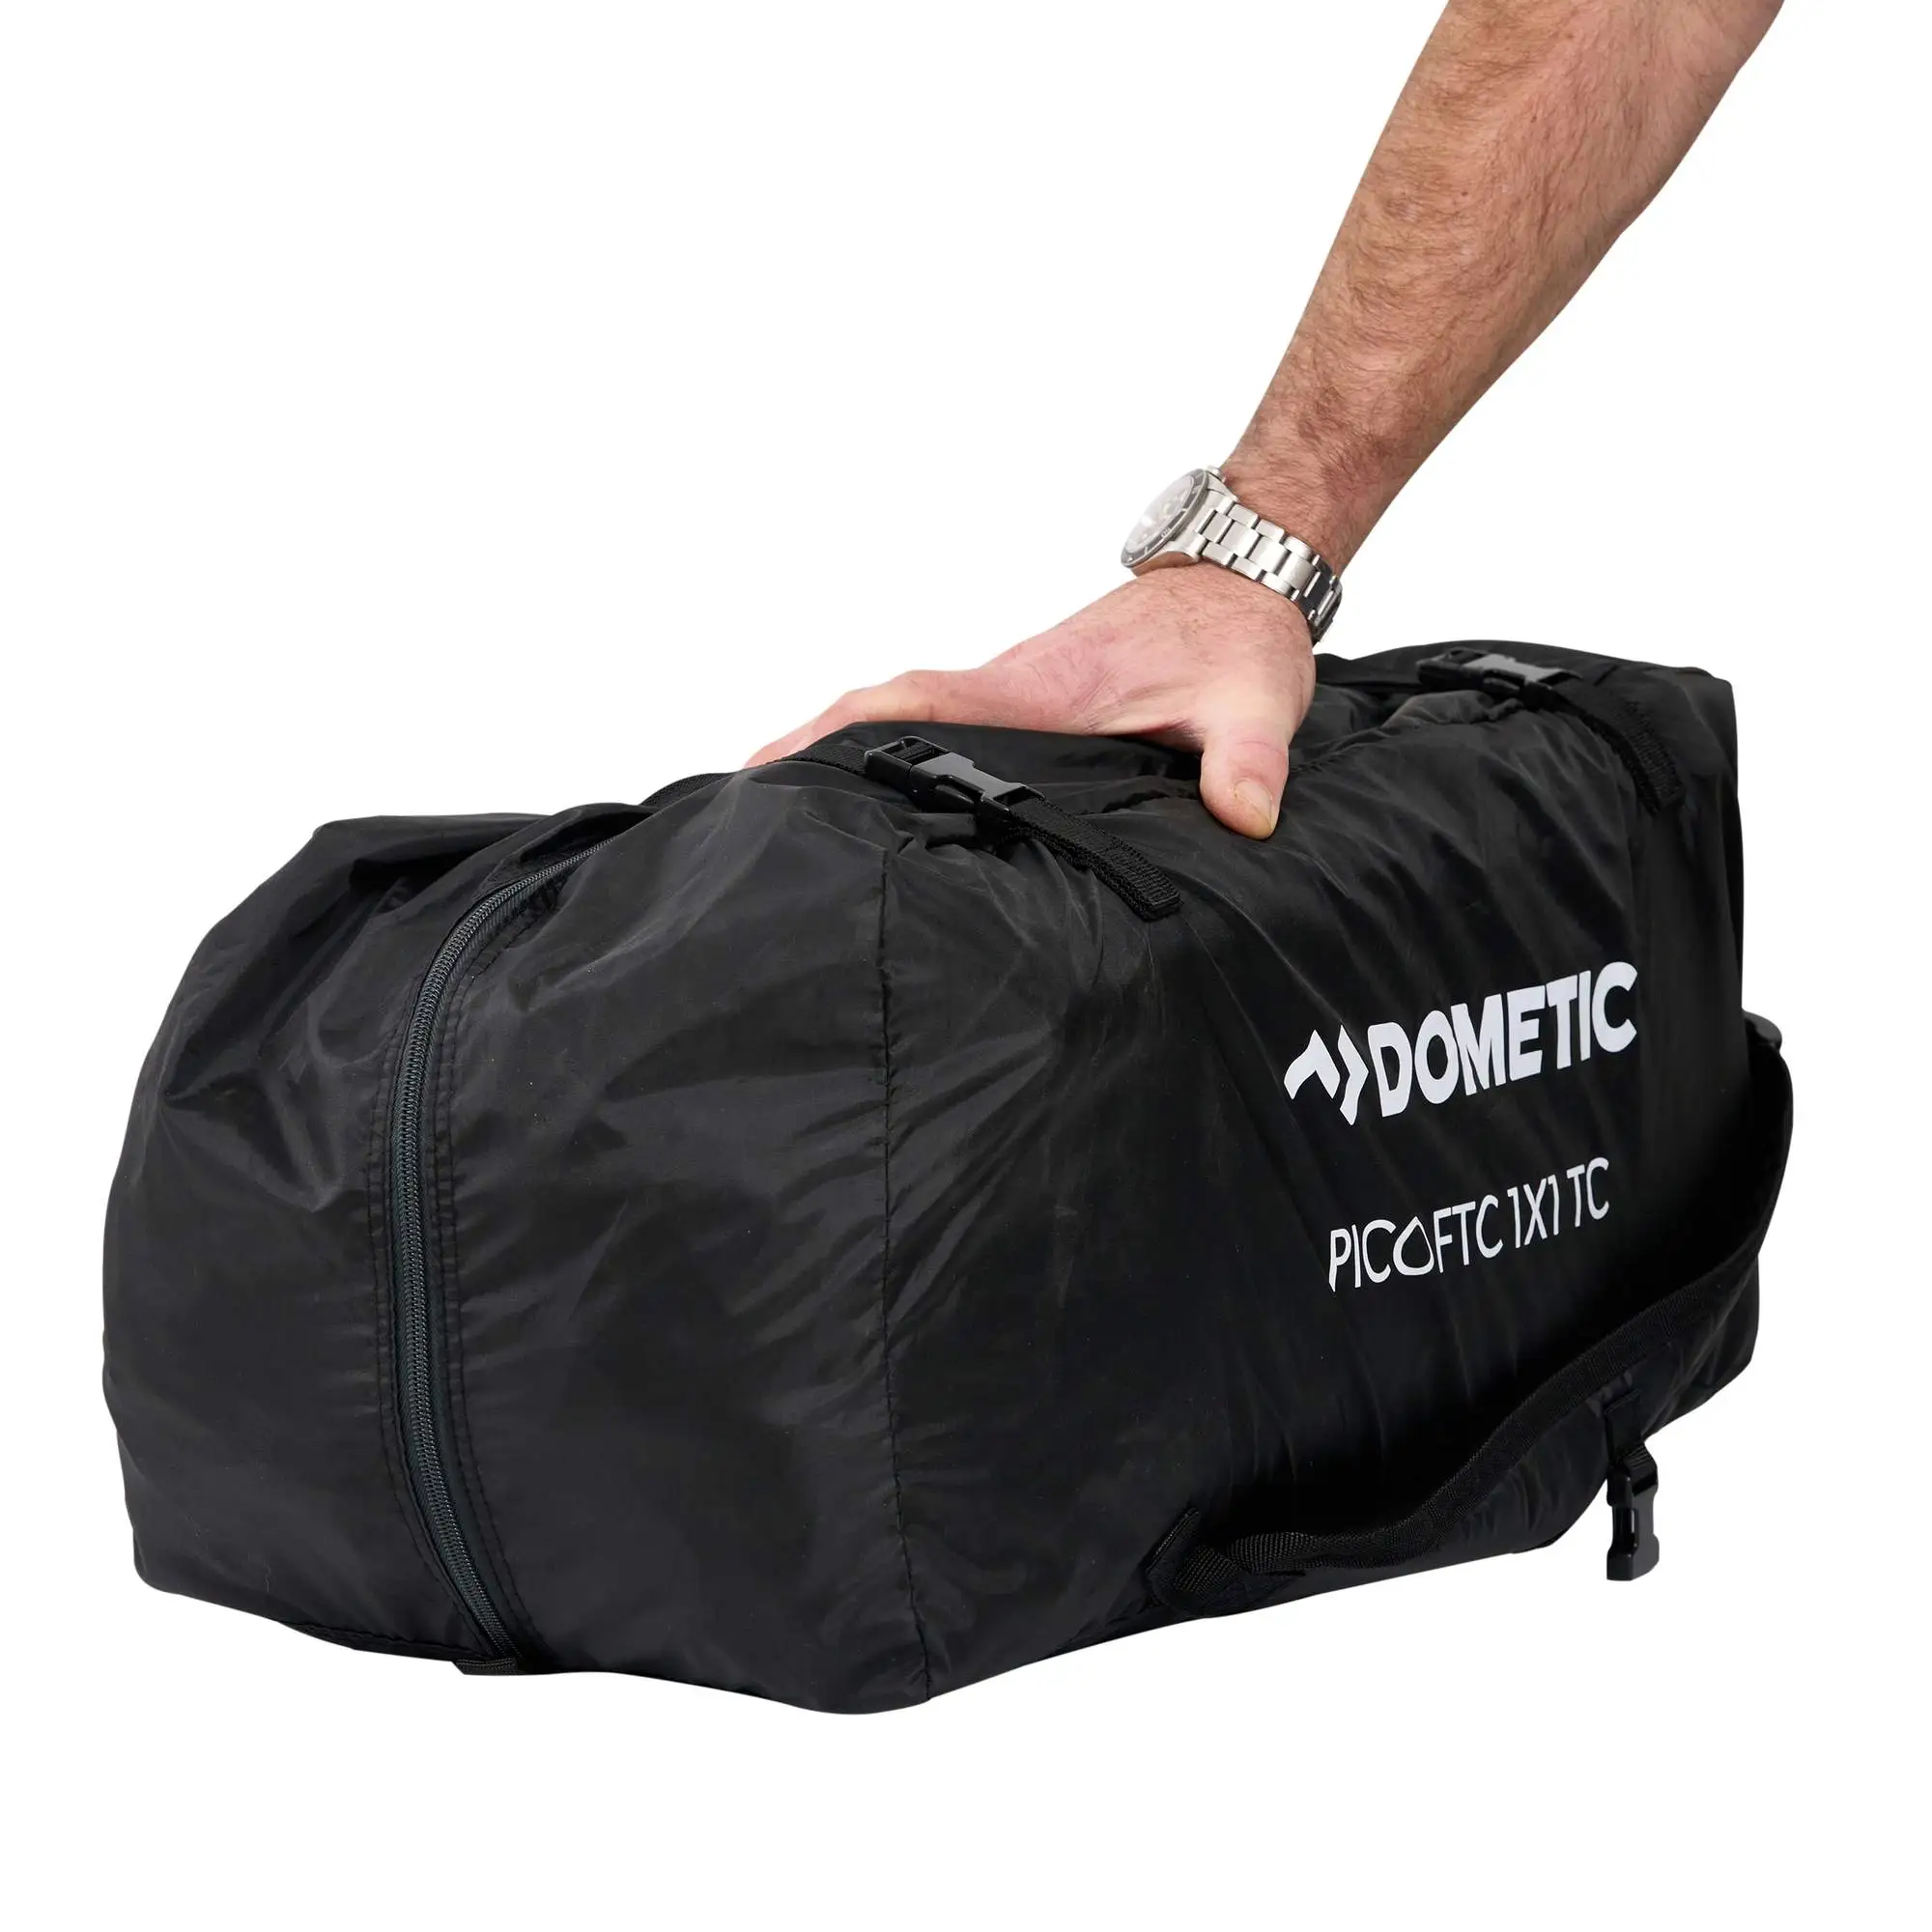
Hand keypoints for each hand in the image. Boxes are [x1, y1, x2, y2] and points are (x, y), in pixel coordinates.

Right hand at [746, 564, 1314, 837]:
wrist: (1244, 581)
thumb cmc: (1238, 639)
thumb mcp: (1254, 704)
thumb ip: (1246, 761)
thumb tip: (1242, 814)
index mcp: (1041, 688)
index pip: (920, 701)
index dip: (844, 728)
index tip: (772, 760)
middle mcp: (1011, 686)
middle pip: (885, 710)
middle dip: (810, 748)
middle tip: (741, 811)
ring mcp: (1014, 694)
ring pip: (906, 717)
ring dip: (842, 750)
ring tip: (780, 816)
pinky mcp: (1028, 705)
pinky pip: (940, 723)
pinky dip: (890, 748)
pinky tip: (872, 796)